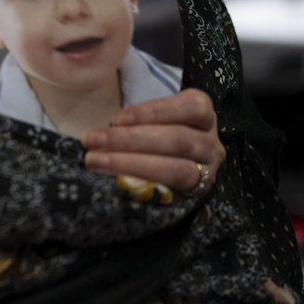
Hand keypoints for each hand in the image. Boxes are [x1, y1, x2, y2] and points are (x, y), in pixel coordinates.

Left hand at [83, 88, 224, 196]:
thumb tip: (99, 111)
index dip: (151, 112)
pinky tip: (114, 181)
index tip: (116, 119)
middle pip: (178, 139)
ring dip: (131, 164)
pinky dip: (141, 185)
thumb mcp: (145, 113)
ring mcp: (207, 171)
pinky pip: (171, 192)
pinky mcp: (194, 196)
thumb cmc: (144, 128)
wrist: (158, 161)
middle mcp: (210, 142)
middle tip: (93, 140)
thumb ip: (131, 112)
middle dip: (131, 140)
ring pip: (176, 169)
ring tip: (96, 161)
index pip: (188, 108)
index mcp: (201, 112)